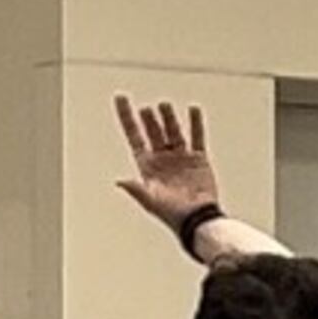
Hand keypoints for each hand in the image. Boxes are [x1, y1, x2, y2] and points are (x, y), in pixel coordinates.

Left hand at [111, 96, 220, 228]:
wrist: (197, 219)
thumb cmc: (171, 213)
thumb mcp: (150, 200)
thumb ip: (136, 188)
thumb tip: (118, 180)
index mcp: (147, 166)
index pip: (134, 136)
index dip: (127, 117)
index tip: (121, 98)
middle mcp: (163, 159)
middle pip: (154, 132)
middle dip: (149, 119)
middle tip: (145, 108)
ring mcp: (180, 157)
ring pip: (173, 131)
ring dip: (168, 118)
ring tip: (163, 104)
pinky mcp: (198, 159)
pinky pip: (197, 137)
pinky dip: (196, 123)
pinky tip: (193, 110)